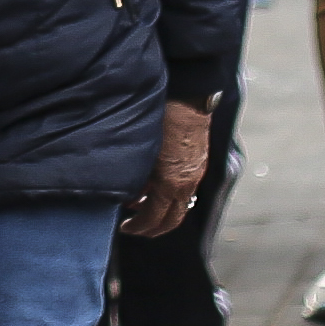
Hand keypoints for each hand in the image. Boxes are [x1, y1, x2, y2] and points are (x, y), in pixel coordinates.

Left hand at [122, 99, 212, 244]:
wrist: (187, 97)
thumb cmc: (160, 120)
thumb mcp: (142, 154)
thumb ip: (137, 179)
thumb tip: (131, 195)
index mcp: (171, 184)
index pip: (154, 218)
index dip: (138, 227)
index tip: (125, 227)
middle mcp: (187, 183)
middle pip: (173, 219)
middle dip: (153, 228)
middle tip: (136, 227)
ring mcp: (196, 173)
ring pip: (181, 205)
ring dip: (162, 210)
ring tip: (141, 204)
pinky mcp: (199, 163)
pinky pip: (186, 190)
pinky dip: (170, 196)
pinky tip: (155, 185)